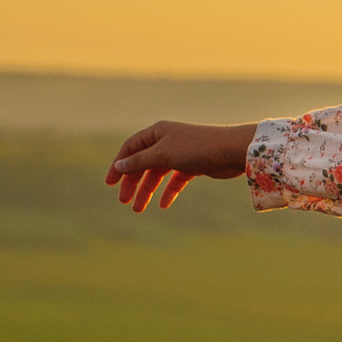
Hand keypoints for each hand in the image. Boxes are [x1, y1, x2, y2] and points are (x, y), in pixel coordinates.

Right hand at [105, 121, 255, 211]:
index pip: (130, 148)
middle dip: (133, 182)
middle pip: (143, 163)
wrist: (232, 151)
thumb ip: (139, 161)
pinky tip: (163, 205)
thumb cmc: (196, 148)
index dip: (118, 165)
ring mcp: (181, 153)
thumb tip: (119, 165)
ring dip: (148, 190)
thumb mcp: (163, 155)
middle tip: (124, 202)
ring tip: (139, 209)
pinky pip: (176, 179)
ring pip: (159, 173)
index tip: (110, 184)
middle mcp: (167, 140)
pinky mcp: (194, 165)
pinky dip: (169, 191)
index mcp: (157, 132)